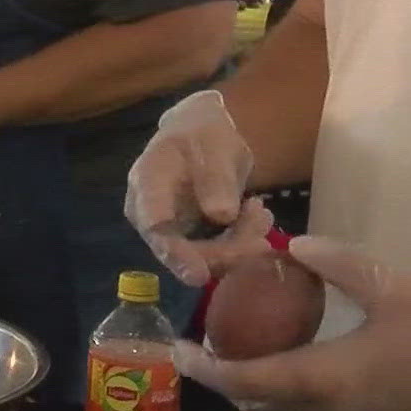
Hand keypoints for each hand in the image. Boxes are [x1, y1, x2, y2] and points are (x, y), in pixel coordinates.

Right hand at [124, 90, 266, 285]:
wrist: (202, 134)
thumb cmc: (204, 134)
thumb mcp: (214, 145)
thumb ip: (216, 178)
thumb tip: (221, 216)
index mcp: (147, 183)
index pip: (153, 222)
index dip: (174, 252)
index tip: (198, 276)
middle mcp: (148, 214)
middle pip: (178, 249)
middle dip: (224, 253)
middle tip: (264, 242)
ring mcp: (167, 229)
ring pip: (200, 257)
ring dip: (239, 247)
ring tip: (263, 214)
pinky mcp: (187, 239)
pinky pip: (214, 254)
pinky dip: (241, 244)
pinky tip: (258, 218)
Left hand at [176, 237, 410, 410]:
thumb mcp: (396, 291)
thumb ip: (341, 266)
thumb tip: (294, 245)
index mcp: (320, 379)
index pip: (241, 381)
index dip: (202, 367)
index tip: (177, 348)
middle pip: (254, 403)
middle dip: (223, 378)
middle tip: (210, 342)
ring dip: (255, 386)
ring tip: (248, 344)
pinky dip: (287, 391)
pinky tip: (301, 357)